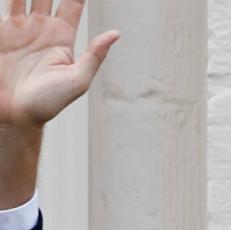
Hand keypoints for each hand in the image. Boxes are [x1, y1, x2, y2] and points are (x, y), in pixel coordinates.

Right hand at [0, 1, 117, 128]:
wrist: (12, 114)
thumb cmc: (47, 103)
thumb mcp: (77, 81)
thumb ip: (94, 56)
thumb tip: (116, 33)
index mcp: (62, 36)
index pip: (72, 2)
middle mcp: (41, 27)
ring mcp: (19, 27)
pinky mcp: (1, 31)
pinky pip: (5, 4)